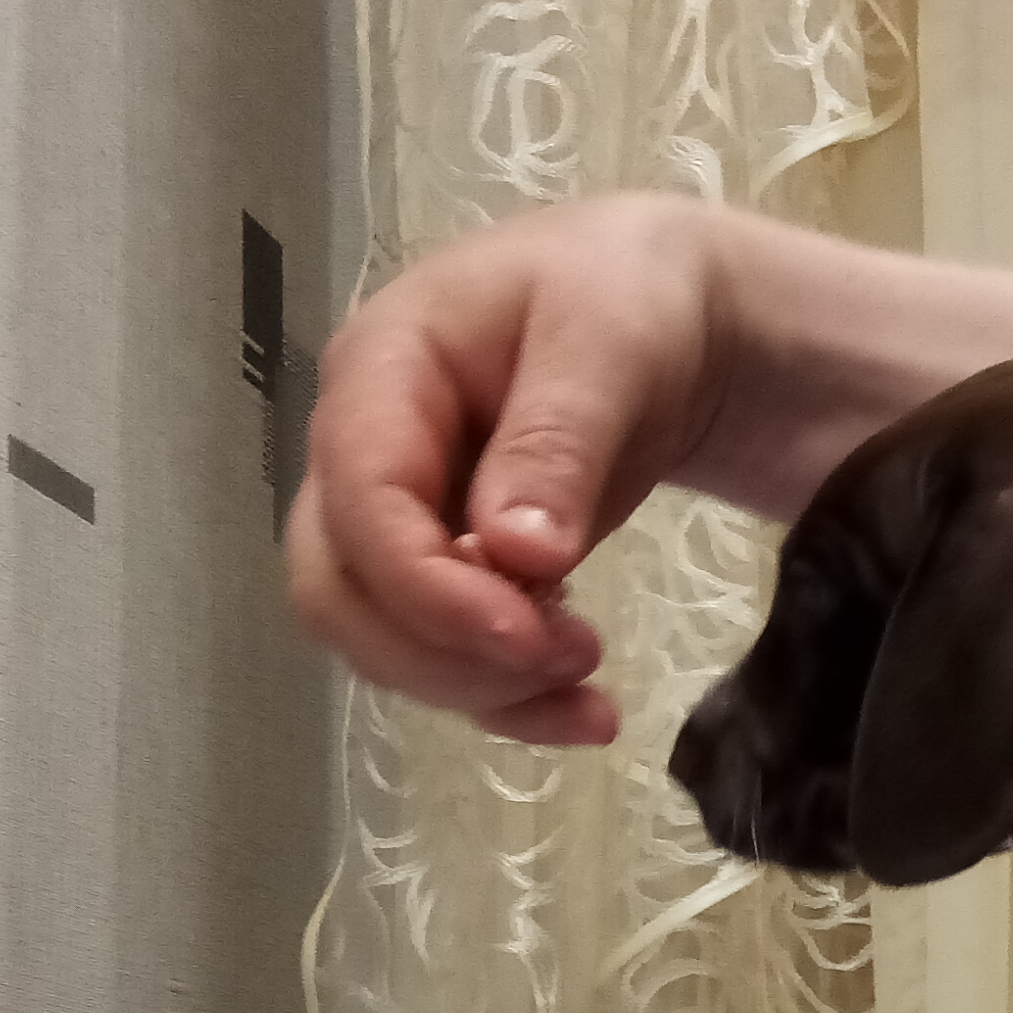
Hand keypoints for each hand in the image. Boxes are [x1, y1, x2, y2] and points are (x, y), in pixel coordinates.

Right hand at [281, 195, 733, 747]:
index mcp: (382, 370)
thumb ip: (558, 441)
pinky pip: (438, 657)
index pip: (358, 500)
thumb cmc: (631, 298)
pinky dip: (504, 703)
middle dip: (443, 649)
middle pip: (338, 588)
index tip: (529, 639)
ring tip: (589, 680)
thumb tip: (515, 554)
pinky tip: (586, 714)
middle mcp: (362, 449)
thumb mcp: (610, 342)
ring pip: (378, 638)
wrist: (675, 316)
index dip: (426, 587)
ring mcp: (394, 516)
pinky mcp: (441, 569)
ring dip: (474, 686)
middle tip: (572, 657)